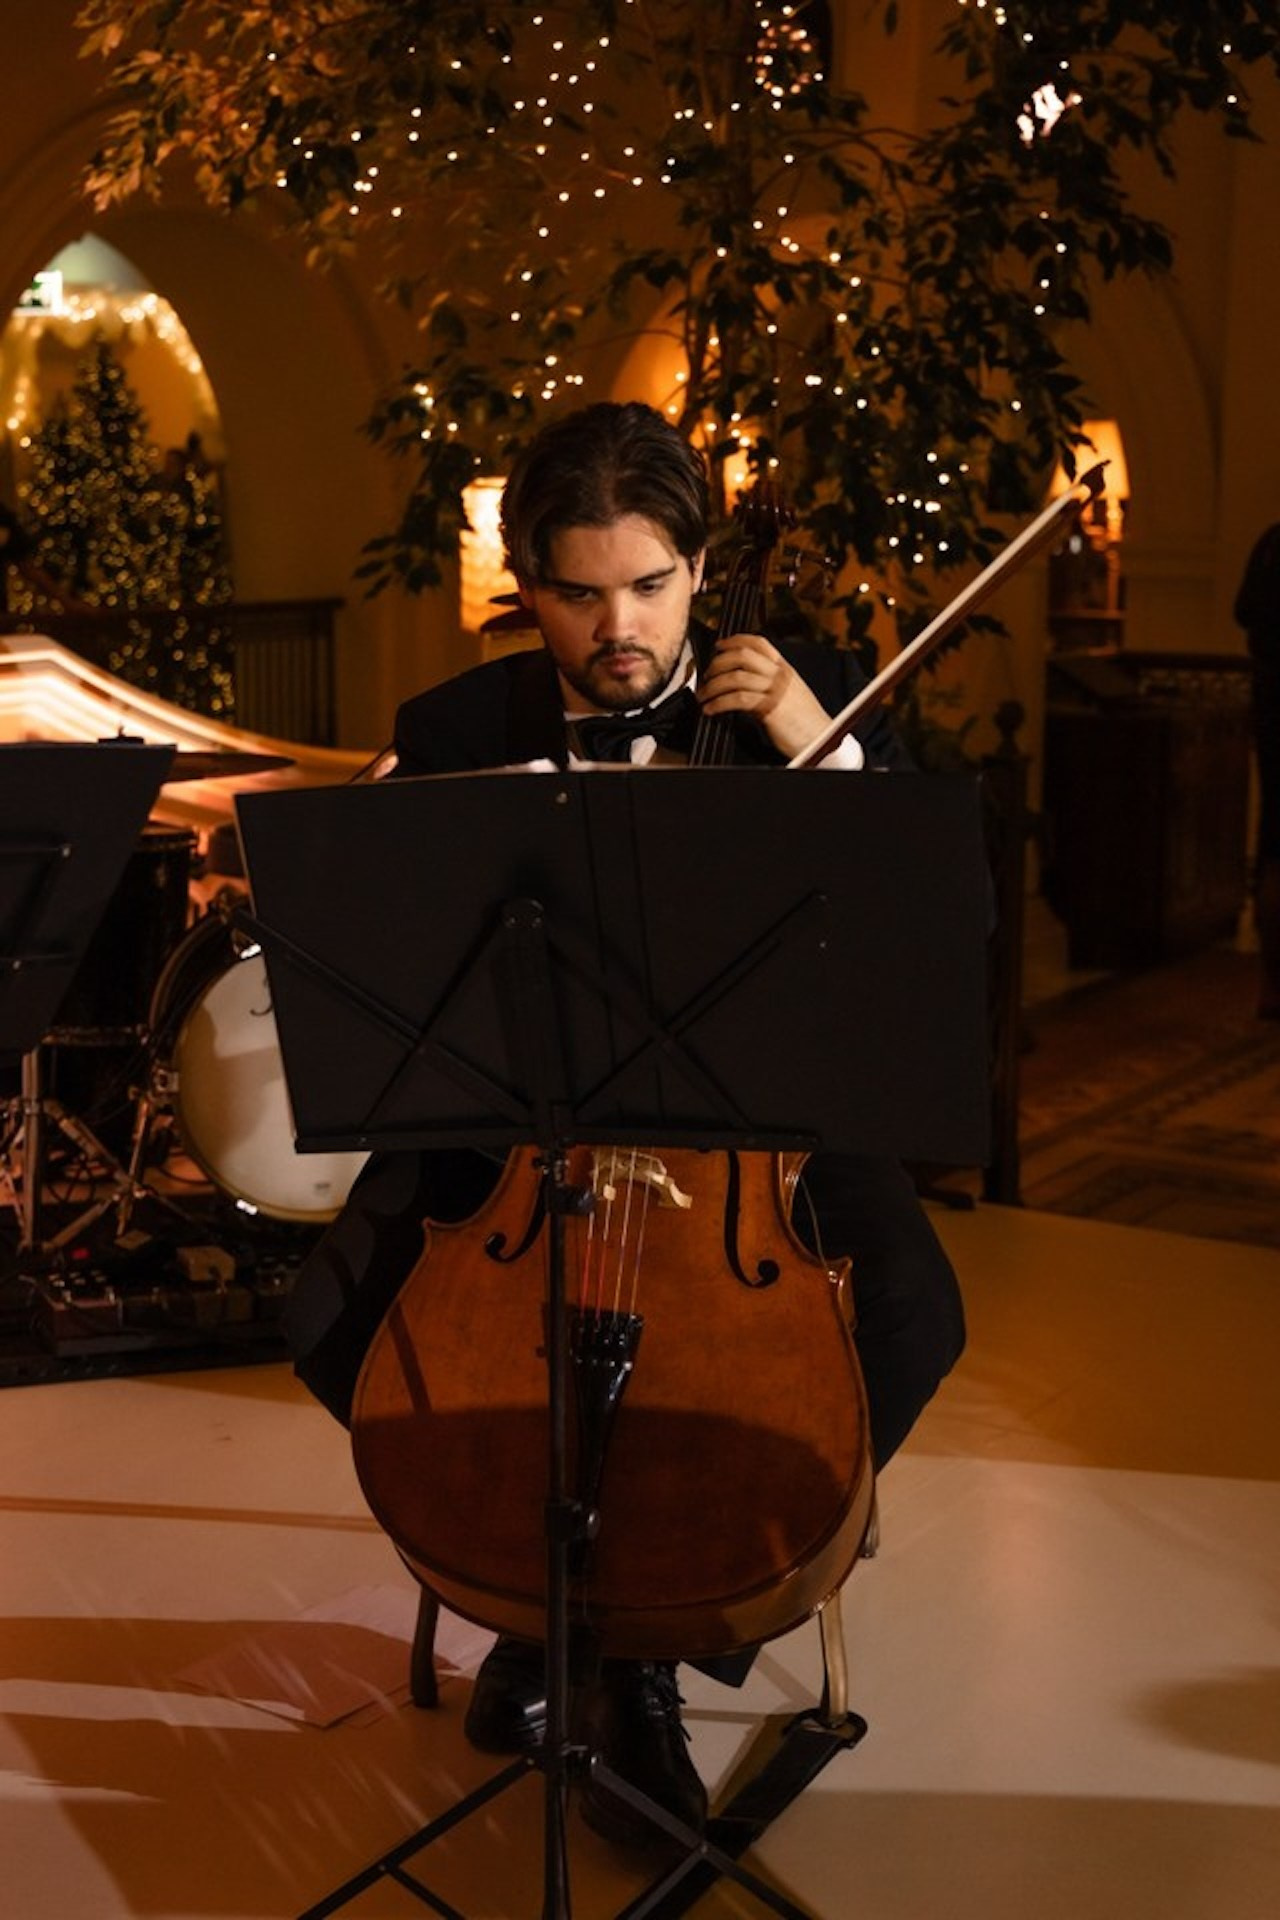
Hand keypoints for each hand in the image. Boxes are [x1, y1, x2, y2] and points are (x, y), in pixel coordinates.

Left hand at [699, 632, 833, 760]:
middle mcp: (780, 675)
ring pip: (736, 677)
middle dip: (718, 663)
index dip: (735, 640)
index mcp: (785, 669)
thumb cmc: (804, 721)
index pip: (759, 643)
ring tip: (703, 696)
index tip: (719, 646)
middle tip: (706, 676)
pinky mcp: (770, 708)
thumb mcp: (788, 694)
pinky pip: (737, 699)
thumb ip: (767, 685)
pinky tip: (711, 710)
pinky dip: (719, 703)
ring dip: (713, 686)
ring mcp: (776, 690)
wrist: (821, 739)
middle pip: (742, 656)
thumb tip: (740, 684)